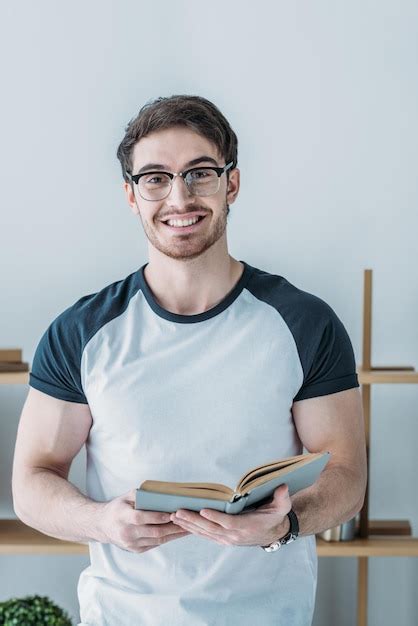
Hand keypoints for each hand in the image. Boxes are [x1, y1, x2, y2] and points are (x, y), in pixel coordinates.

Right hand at [100, 488, 190, 552]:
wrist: (102, 526)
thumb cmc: (117, 507)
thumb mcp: (125, 497)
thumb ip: (140, 494)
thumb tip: (160, 493)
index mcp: (122, 517)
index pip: (141, 518)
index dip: (157, 517)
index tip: (172, 513)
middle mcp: (126, 533)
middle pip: (153, 532)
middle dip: (172, 527)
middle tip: (187, 521)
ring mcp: (131, 544)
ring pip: (157, 540)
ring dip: (174, 535)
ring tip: (188, 528)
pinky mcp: (135, 550)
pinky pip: (155, 544)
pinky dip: (167, 538)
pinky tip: (177, 533)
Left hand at [170, 484, 291, 546]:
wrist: (273, 533)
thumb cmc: (274, 517)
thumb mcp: (281, 507)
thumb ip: (282, 497)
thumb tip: (282, 487)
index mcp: (246, 527)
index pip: (228, 523)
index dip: (215, 518)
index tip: (202, 511)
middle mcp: (234, 535)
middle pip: (211, 529)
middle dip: (193, 521)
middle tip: (178, 512)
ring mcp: (227, 539)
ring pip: (205, 533)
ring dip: (188, 525)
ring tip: (174, 516)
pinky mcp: (223, 539)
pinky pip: (205, 535)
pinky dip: (192, 529)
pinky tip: (181, 523)